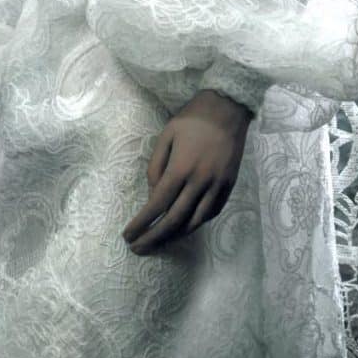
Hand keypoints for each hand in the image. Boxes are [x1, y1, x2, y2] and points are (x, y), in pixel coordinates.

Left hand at [122, 89, 251, 254]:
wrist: (228, 108)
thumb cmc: (192, 119)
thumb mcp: (166, 136)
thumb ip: (156, 166)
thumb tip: (152, 195)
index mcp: (180, 168)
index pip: (157, 205)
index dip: (141, 224)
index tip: (128, 235)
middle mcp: (200, 182)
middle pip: (174, 220)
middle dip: (154, 238)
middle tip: (138, 249)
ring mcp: (217, 186)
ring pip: (195, 222)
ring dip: (175, 237)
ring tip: (159, 243)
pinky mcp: (229, 186)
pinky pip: (211, 213)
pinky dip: (196, 224)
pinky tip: (184, 227)